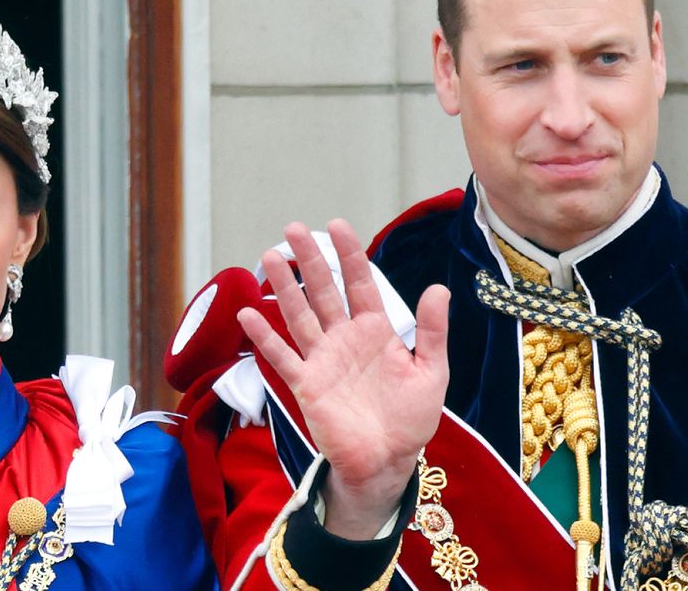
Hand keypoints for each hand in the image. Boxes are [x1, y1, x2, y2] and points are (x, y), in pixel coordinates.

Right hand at [238, 220, 449, 539]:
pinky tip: (249, 313)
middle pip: (325, 291)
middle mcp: (345, 339)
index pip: (360, 284)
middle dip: (310, 260)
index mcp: (376, 332)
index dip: (349, 255)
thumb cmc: (411, 418)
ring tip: (269, 256)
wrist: (387, 461)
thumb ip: (432, 331)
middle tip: (294, 229)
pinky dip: (264, 337)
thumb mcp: (431, 372)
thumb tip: (439, 287)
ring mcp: (323, 360)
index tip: (337, 226)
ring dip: (284, 287)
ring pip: (299, 315)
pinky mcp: (306, 384)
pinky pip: (282, 356)